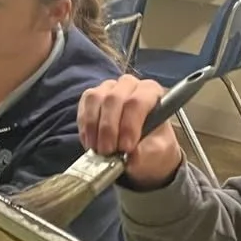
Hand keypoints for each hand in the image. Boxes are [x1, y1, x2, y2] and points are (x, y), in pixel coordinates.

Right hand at [78, 74, 184, 188]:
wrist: (142, 149)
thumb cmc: (153, 146)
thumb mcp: (157, 152)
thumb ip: (147, 152)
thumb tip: (132, 155)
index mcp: (151, 91)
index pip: (138, 101)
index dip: (129, 124)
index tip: (125, 148)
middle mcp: (129, 85)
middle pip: (113, 98)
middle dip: (108, 128)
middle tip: (108, 151)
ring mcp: (107, 88)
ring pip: (95, 99)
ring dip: (93, 127)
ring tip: (98, 150)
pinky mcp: (91, 97)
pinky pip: (83, 106)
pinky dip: (85, 127)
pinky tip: (90, 143)